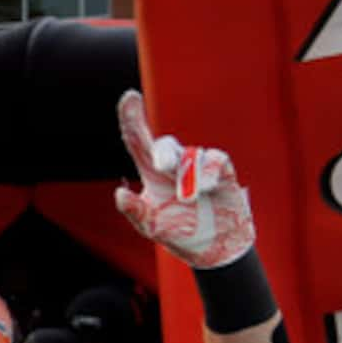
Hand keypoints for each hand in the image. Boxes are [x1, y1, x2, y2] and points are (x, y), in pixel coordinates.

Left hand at [113, 90, 256, 269]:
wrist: (214, 246)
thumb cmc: (178, 232)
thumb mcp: (152, 226)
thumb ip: (136, 211)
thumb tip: (119, 194)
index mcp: (151, 172)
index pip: (137, 140)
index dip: (132, 118)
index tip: (129, 97)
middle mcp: (173, 163)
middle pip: (165, 145)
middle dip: (164, 152)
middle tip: (161, 166)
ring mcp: (198, 165)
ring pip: (192, 155)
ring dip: (188, 174)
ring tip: (189, 197)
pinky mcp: (222, 170)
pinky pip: (216, 160)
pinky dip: (210, 174)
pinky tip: (208, 188)